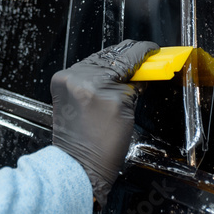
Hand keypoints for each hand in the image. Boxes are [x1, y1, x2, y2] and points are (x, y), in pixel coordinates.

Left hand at [50, 39, 159, 206]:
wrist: (78, 164)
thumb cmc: (102, 148)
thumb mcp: (126, 112)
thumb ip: (132, 87)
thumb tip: (140, 73)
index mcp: (96, 84)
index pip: (126, 57)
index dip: (143, 51)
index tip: (153, 49)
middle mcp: (78, 77)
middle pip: (109, 54)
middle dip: (128, 57)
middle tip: (145, 61)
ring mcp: (67, 79)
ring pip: (96, 60)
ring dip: (113, 63)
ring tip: (128, 72)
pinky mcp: (61, 84)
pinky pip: (84, 69)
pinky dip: (98, 71)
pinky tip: (109, 77)